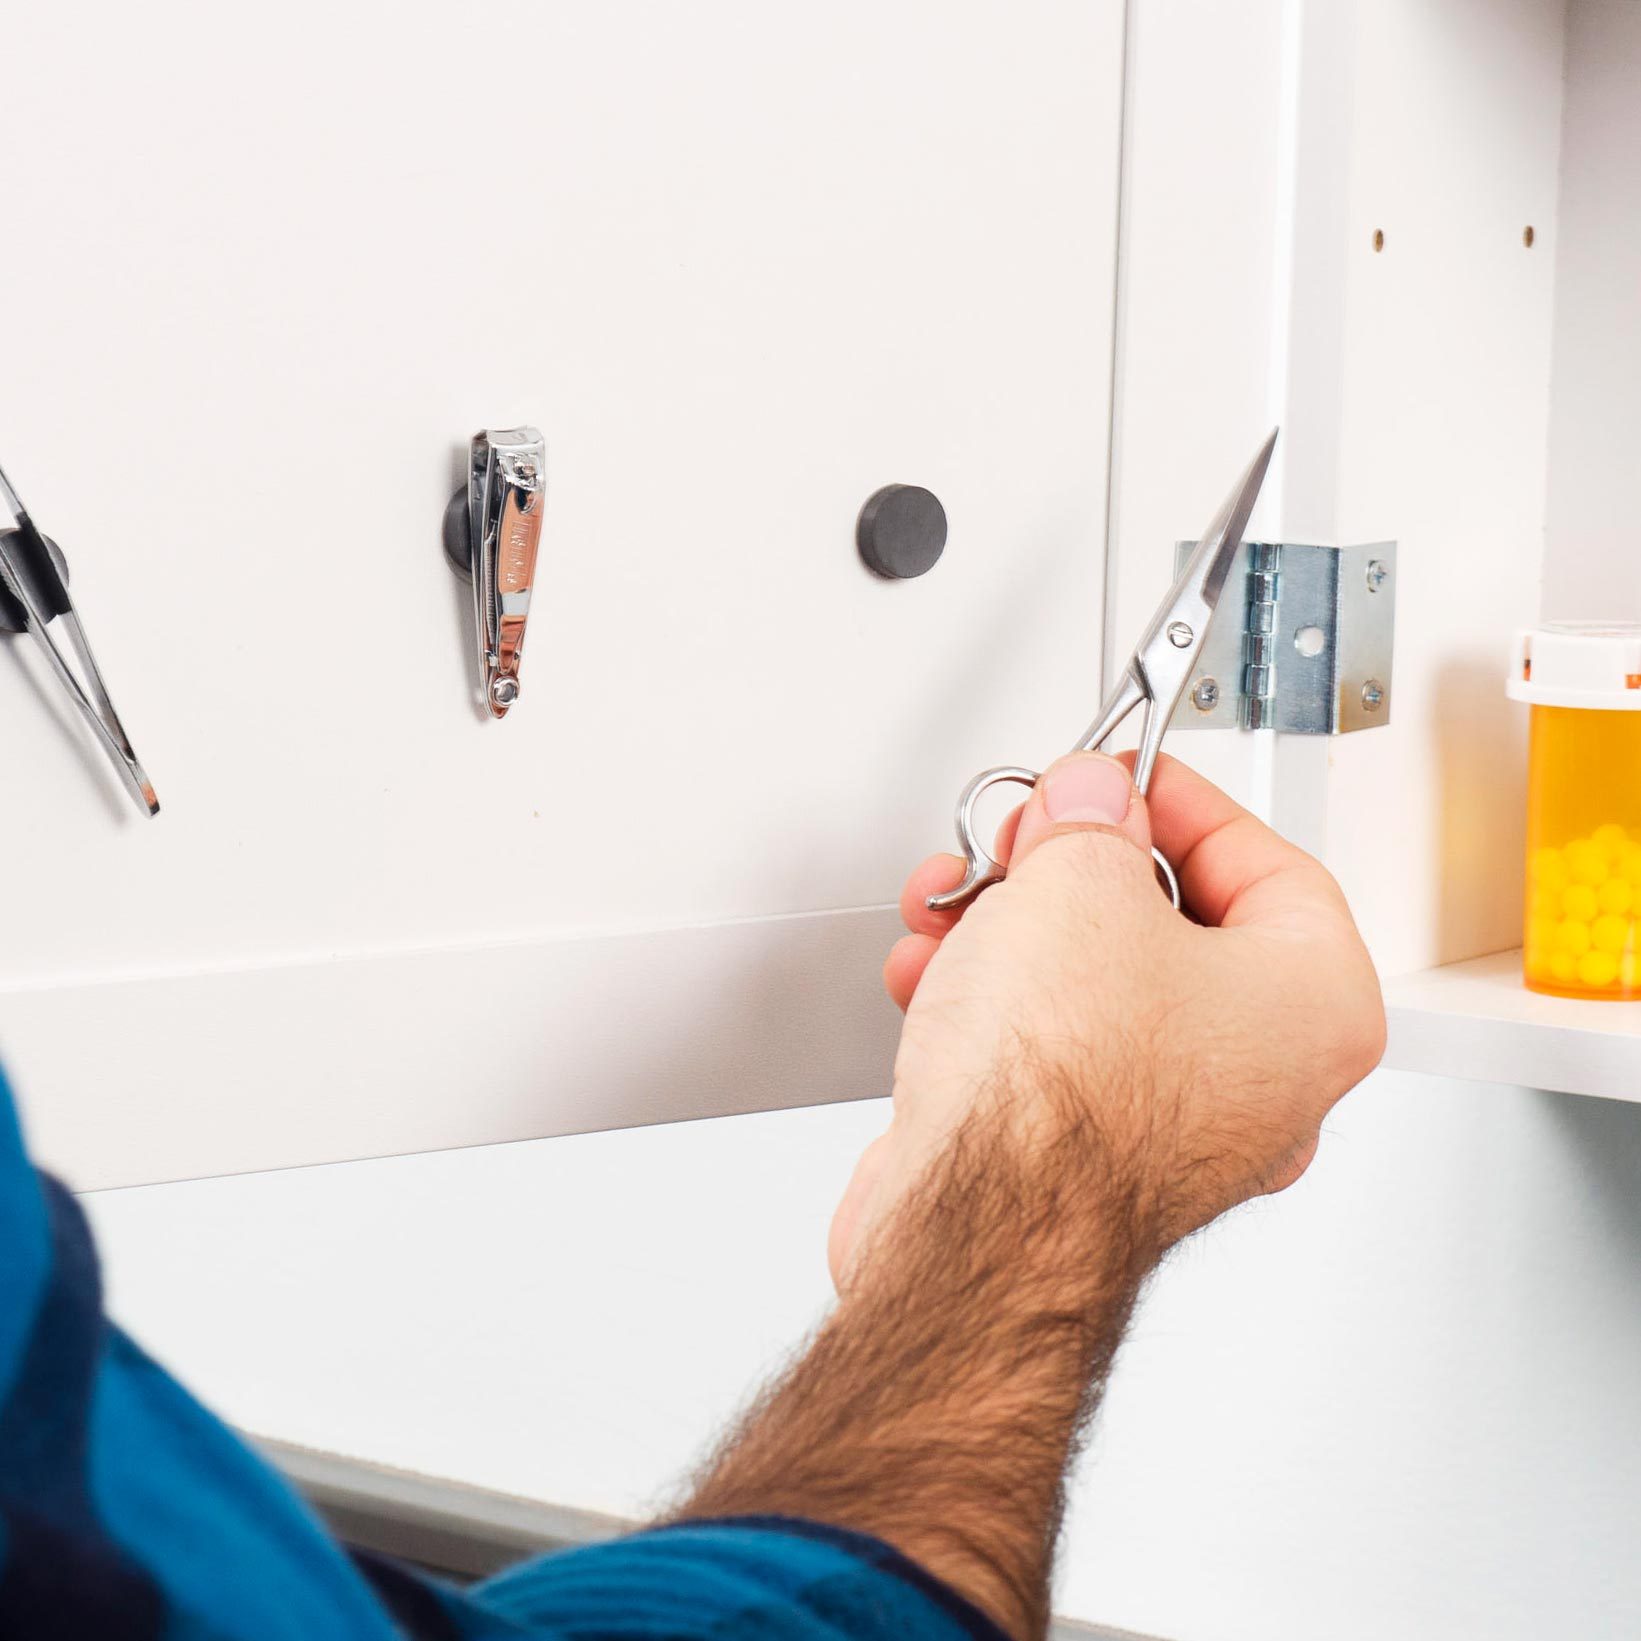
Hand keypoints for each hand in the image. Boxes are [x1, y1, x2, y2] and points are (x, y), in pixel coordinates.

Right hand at [831, 751, 1384, 1282]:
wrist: (974, 1233)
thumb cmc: (1063, 1099)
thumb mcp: (1075, 886)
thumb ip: (1087, 820)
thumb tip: (1087, 801)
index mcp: (1313, 1004)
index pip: (1266, 858)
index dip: (1175, 802)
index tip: (1112, 779)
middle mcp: (1262, 1075)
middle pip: (1169, 922)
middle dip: (1067, 871)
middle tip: (1020, 843)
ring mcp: (1175, 1126)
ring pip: (1097, 983)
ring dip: (1009, 931)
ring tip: (953, 909)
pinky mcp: (1089, 1158)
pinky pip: (1051, 1047)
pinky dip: (991, 1002)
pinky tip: (934, 977)